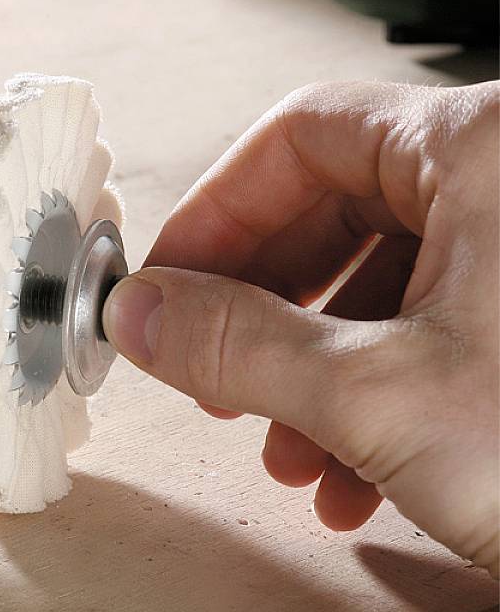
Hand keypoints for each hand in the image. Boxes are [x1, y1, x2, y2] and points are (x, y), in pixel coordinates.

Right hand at [102, 81, 497, 575]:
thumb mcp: (379, 398)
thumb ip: (236, 346)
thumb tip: (145, 314)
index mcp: (490, 150)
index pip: (301, 136)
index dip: (213, 216)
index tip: (165, 286)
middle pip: (336, 212)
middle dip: (262, 312)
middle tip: (210, 373)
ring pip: (383, 283)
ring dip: (310, 374)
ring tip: (288, 453)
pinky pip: (433, 329)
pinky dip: (373, 398)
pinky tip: (352, 475)